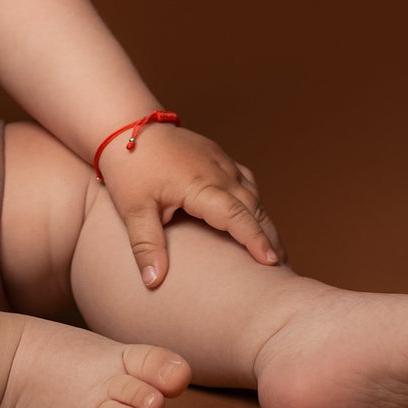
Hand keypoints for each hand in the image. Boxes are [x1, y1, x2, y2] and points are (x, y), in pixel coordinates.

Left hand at [98, 125, 285, 287]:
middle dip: (269, 236)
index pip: (237, 215)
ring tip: (272, 250)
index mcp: (200, 185)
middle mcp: (217, 170)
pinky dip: (254, 202)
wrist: (125, 125)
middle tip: (282, 269)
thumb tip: (153, 282)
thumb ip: (146, 245)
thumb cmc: (128, 167)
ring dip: (264, 220)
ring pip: (253, 193)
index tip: (273, 263)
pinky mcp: (217, 156)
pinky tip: (253, 218)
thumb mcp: (133, 209)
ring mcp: (219, 160)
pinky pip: (245, 180)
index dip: (256, 239)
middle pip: (253, 207)